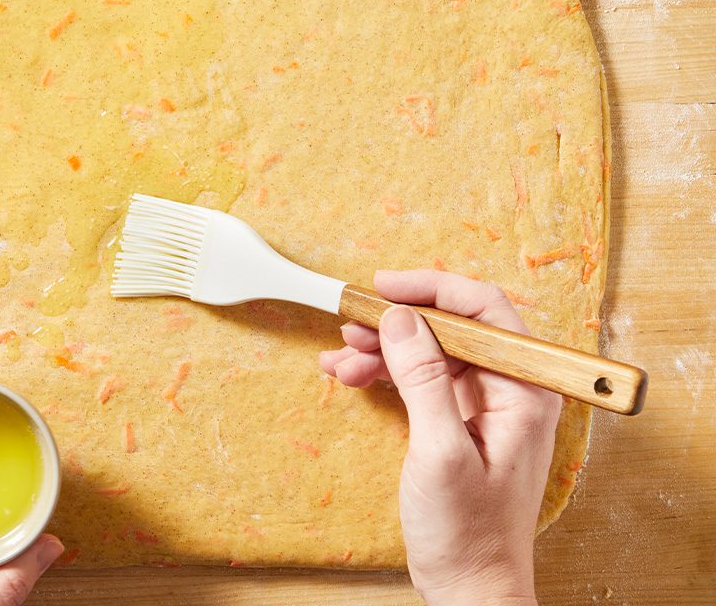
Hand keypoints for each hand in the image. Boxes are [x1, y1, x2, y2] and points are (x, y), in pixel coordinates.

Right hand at [319, 271, 560, 605]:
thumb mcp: (439, 452)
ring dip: (383, 348)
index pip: (484, 311)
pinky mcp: (459, 419)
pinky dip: (384, 372)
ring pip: (429, 349)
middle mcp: (509, 389)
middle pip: (451, 326)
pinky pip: (420, 377)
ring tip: (341, 359)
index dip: (432, 289)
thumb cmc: (468, 533)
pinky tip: (350, 375)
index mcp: (523, 390)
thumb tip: (399, 319)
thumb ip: (422, 380)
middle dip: (397, 321)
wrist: (469, 586)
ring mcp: (484, 404)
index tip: (383, 288)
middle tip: (350, 325)